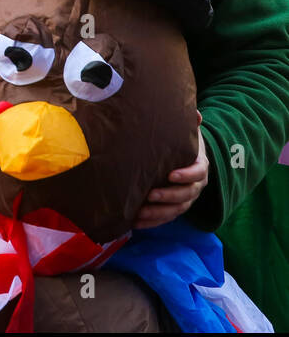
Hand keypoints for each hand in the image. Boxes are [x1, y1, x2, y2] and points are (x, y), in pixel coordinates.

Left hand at [134, 114, 208, 228]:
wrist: (182, 157)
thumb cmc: (180, 143)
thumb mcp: (186, 133)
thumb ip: (189, 125)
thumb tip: (195, 113)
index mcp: (200, 166)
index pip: (198, 172)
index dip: (187, 175)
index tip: (171, 174)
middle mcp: (195, 185)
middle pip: (186, 195)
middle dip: (169, 196)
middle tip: (151, 195)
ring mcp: (185, 198)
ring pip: (176, 210)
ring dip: (159, 213)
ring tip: (141, 213)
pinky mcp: (173, 207)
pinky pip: (165, 218)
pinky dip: (152, 222)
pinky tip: (136, 223)